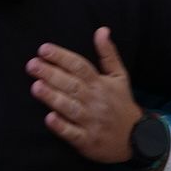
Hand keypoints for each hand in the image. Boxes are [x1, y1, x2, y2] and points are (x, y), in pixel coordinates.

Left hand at [27, 27, 141, 163]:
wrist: (138, 139)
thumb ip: (108, 54)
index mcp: (101, 84)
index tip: (43, 49)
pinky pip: (73, 133)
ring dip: (53, 97)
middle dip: (51, 74)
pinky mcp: (88, 141)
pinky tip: (49, 118)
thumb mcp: (120, 77)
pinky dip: (62, 126)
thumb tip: (102, 30)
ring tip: (36, 86)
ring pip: (70, 107)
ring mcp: (92, 122)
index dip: (61, 57)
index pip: (80, 66)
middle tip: (32, 65)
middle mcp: (96, 101)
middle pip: (72, 84)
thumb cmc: (121, 104)